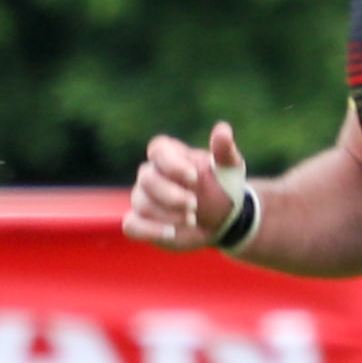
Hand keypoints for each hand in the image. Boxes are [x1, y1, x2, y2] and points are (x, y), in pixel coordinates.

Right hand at [124, 123, 246, 249]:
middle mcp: (151, 174)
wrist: (222, 217)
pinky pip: (131, 226)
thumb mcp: (229, 167)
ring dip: (167, 214)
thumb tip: (222, 129)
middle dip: (171, 194)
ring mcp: (143, 199)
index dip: (172, 164)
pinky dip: (149, 230)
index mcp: (170, 154)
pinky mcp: (141, 222)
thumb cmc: (223, 186)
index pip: (158, 150)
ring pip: (142, 204)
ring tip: (192, 219)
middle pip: (147, 179)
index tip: (195, 178)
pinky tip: (172, 233)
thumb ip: (224, 150)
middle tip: (194, 204)